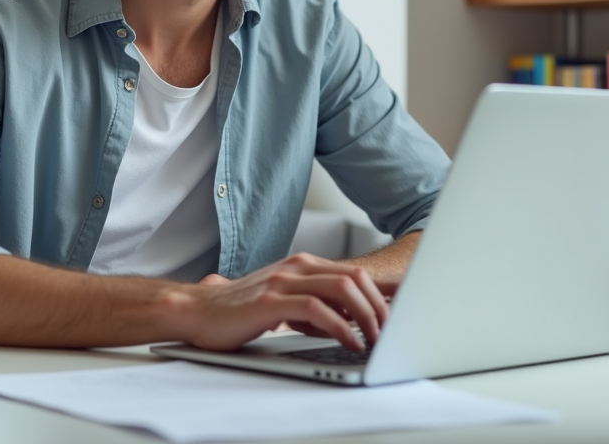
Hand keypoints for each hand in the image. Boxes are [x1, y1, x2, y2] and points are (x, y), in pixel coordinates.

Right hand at [180, 253, 395, 352]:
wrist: (196, 311)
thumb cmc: (240, 311)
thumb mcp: (286, 302)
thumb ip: (317, 305)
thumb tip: (353, 321)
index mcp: (304, 265)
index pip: (356, 271)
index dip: (387, 288)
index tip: (412, 304)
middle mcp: (298, 267)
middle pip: (356, 277)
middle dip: (382, 305)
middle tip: (391, 333)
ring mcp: (284, 281)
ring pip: (343, 288)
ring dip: (367, 316)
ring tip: (376, 340)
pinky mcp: (271, 301)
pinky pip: (318, 309)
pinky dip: (341, 327)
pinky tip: (349, 342)